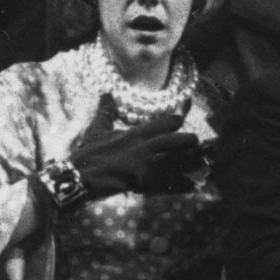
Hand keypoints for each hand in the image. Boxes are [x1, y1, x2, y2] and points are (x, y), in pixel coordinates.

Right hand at [66, 101, 202, 201]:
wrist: (79, 177)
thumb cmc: (88, 154)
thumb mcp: (96, 130)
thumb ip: (106, 112)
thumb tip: (106, 94)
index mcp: (136, 134)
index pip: (165, 123)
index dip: (175, 121)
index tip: (180, 121)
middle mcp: (146, 148)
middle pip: (179, 141)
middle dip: (190, 141)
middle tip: (195, 143)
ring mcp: (148, 167)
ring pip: (181, 162)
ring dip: (192, 162)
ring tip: (200, 163)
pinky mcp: (147, 184)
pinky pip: (172, 184)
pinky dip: (185, 184)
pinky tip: (194, 185)